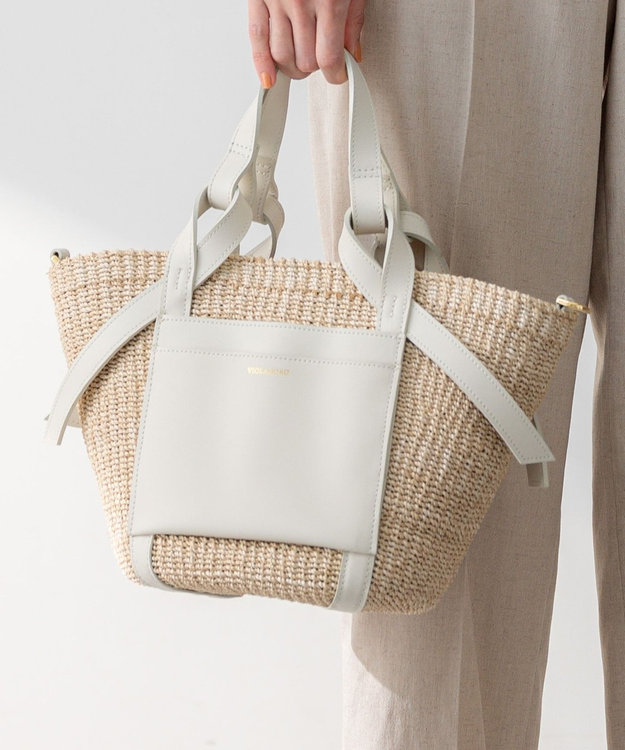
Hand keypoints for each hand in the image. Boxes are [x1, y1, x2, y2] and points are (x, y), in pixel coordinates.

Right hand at [247, 0, 364, 88]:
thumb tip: (352, 55)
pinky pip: (257, 37)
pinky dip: (261, 63)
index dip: (336, 74)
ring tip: (301, 60)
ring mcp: (278, 1)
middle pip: (305, 61)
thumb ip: (354, 19)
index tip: (339, 75)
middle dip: (315, 68)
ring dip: (292, 68)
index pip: (329, 59)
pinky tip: (269, 78)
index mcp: (330, 0)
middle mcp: (301, 2)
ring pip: (282, 57)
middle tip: (320, 58)